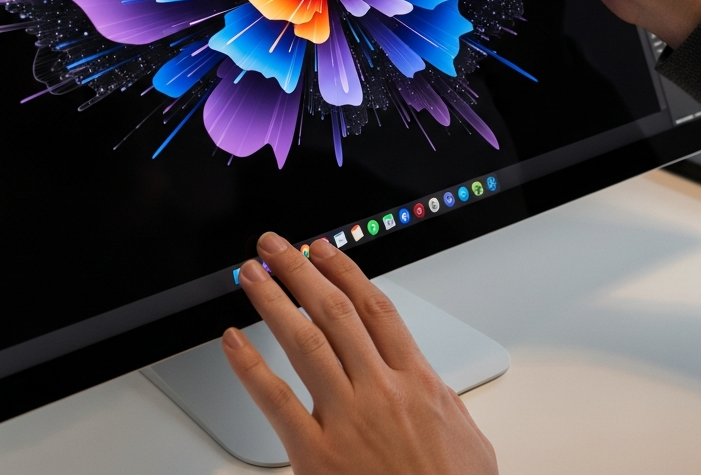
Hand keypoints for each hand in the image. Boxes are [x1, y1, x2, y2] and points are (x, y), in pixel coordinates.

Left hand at [222, 232, 497, 474]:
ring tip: (251, 274)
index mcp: (417, 382)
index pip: (374, 308)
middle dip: (300, 272)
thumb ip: (442, 399)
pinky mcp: (317, 456)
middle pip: (334, 312)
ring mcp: (347, 420)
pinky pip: (276, 402)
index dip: (344, 270)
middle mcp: (380, 391)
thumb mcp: (467, 439)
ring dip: (274, 301)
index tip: (321, 250)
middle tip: (275, 246)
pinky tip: (233, 342)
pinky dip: (250, 368)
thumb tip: (428, 380)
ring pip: (305, 342)